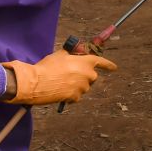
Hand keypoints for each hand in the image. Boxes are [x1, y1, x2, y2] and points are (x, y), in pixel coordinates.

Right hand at [1, 50, 116, 105]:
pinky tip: (60, 90)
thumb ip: (71, 54)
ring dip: (76, 85)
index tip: (114, 68)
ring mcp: (83, 87)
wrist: (37, 82)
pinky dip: (70, 94)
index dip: (108, 65)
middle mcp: (88, 75)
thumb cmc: (48, 66)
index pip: (101, 62)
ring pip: (83, 86)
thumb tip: (74, 53)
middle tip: (70, 74)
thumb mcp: (60, 55)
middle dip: (84, 75)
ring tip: (61, 82)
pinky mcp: (76, 97)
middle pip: (92, 76)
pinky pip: (76, 96)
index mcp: (86, 62)